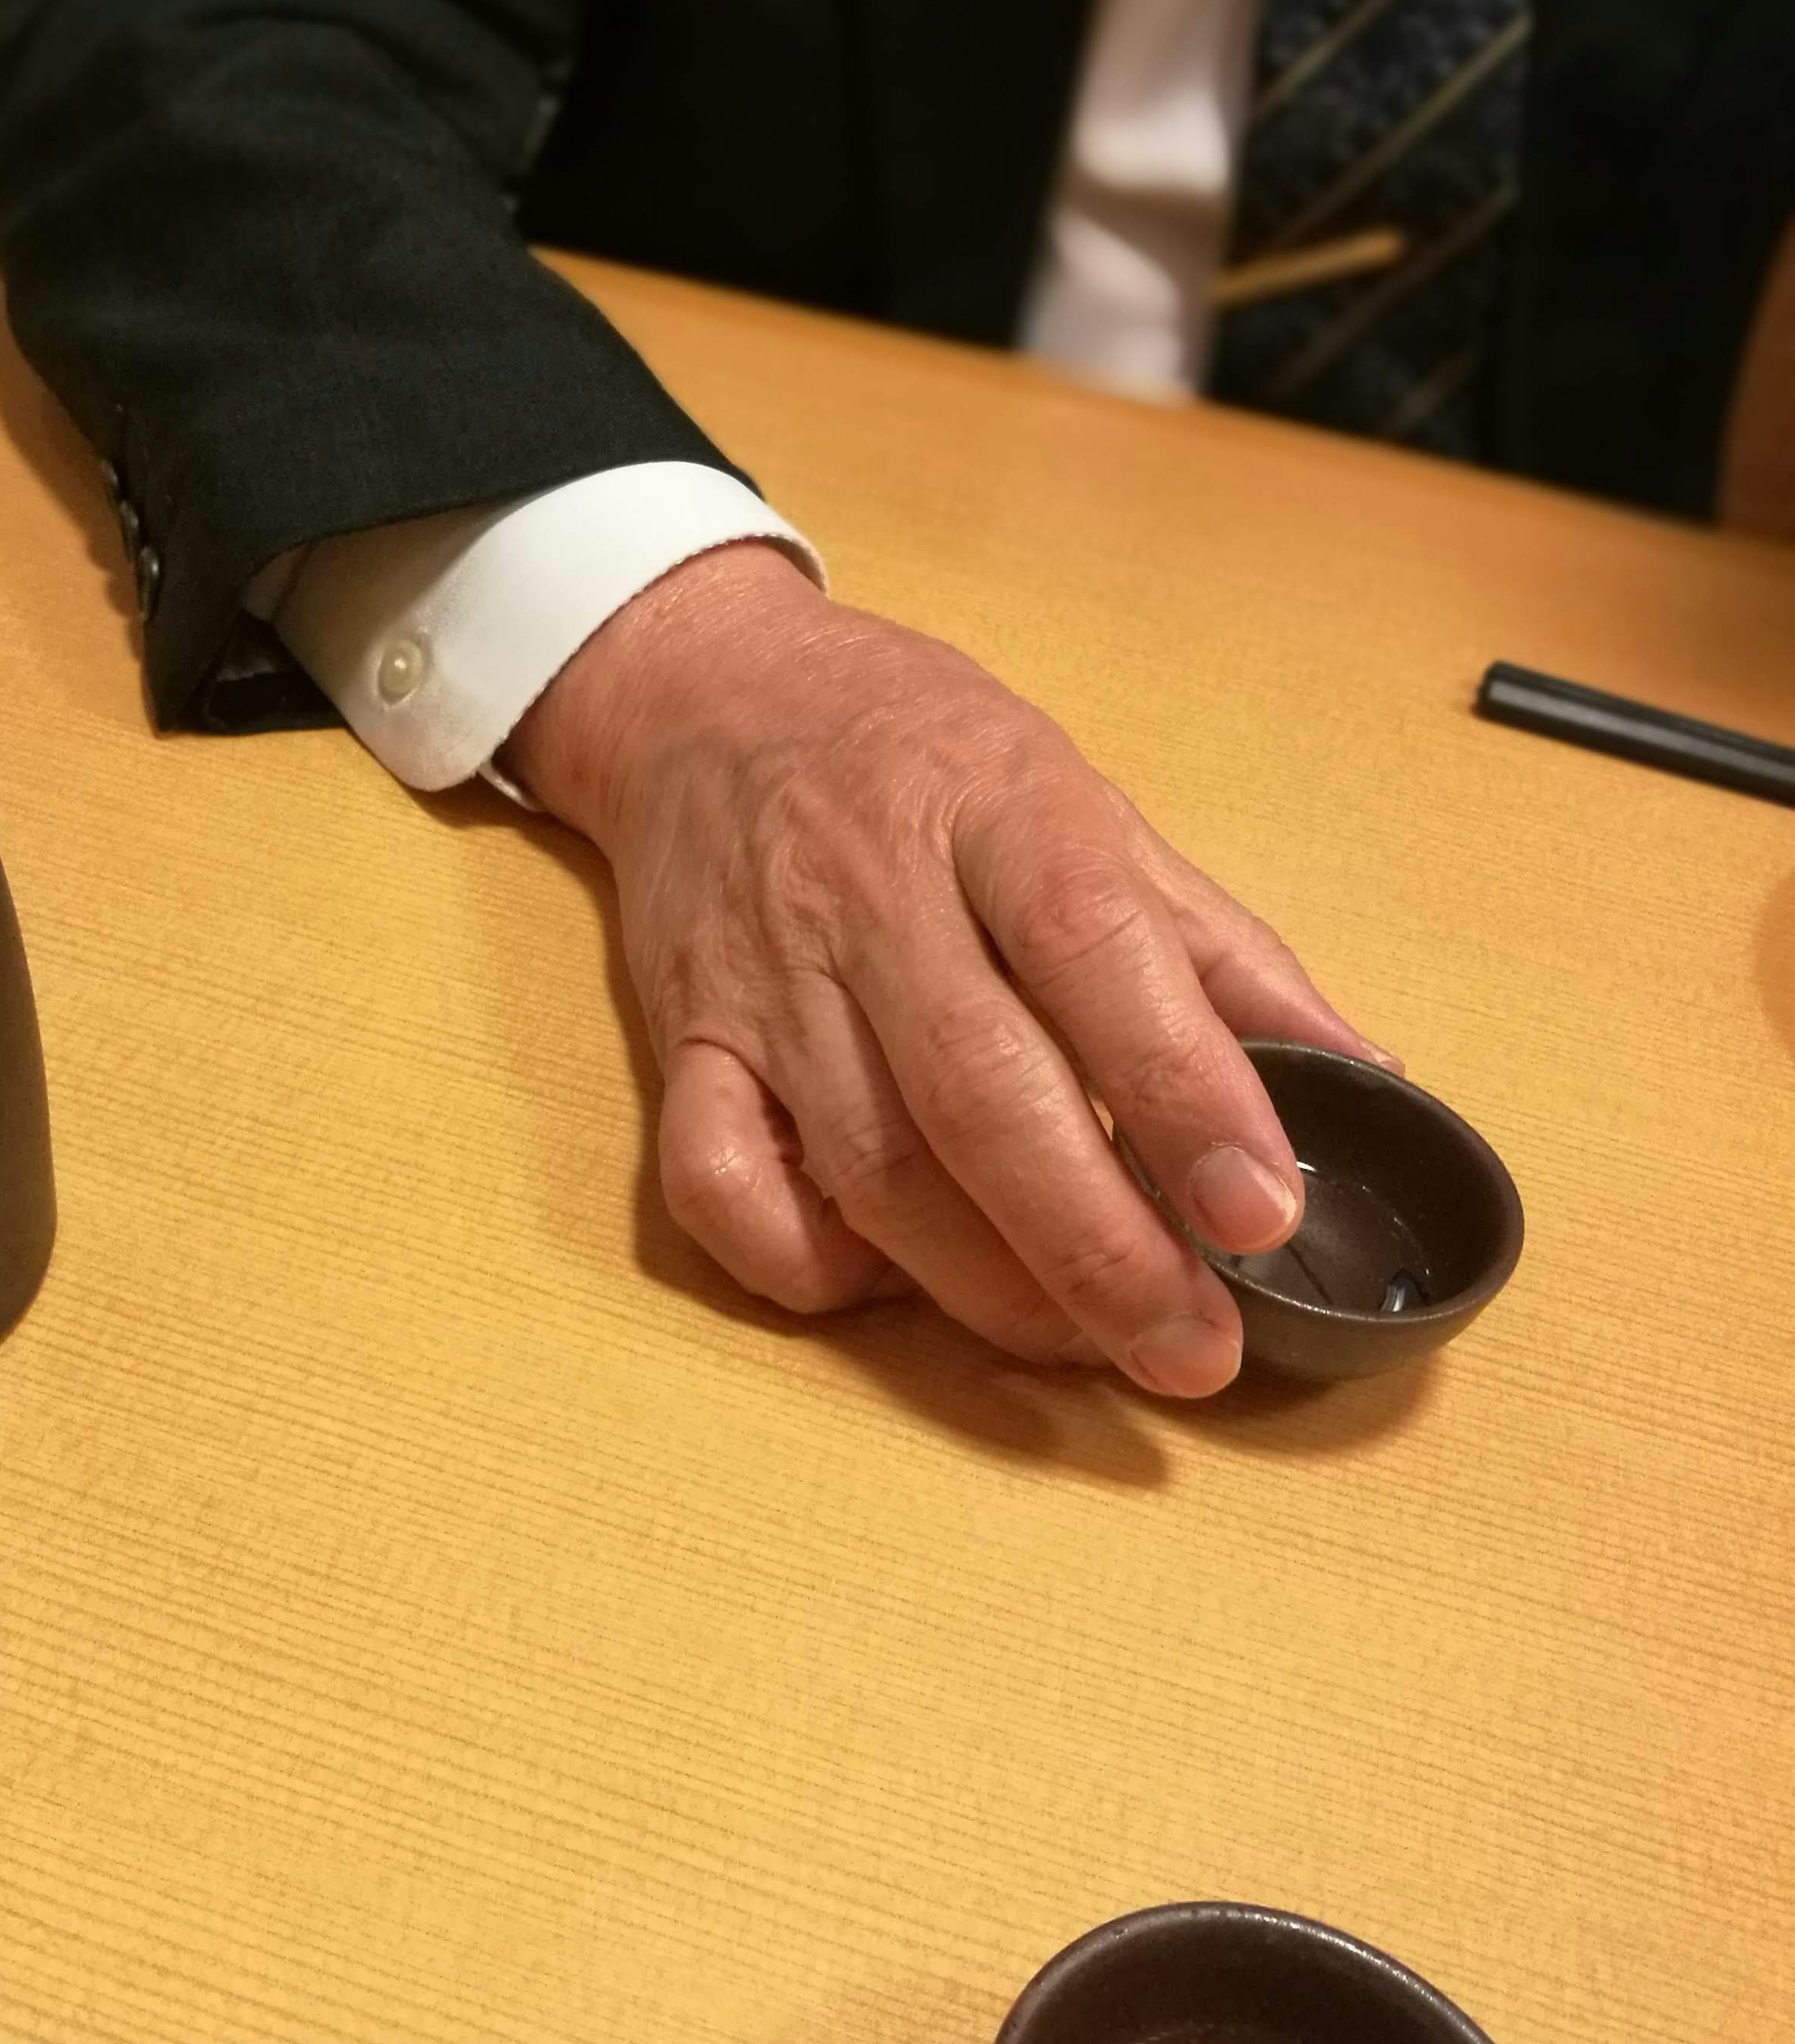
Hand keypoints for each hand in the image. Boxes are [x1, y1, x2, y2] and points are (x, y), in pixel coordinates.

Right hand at [507, 543, 1389, 1394]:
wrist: (709, 694)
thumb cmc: (926, 756)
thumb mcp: (1088, 803)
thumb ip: (1219, 949)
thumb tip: (1363, 1080)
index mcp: (996, 805)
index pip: (1091, 946)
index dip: (1182, 1088)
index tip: (1264, 1210)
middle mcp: (867, 891)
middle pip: (978, 1090)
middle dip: (1097, 1245)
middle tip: (1195, 1348)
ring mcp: (763, 977)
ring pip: (867, 1164)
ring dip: (985, 1284)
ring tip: (1086, 1344)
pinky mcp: (681, 1042)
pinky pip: (719, 1185)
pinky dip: (804, 1265)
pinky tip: (892, 1284)